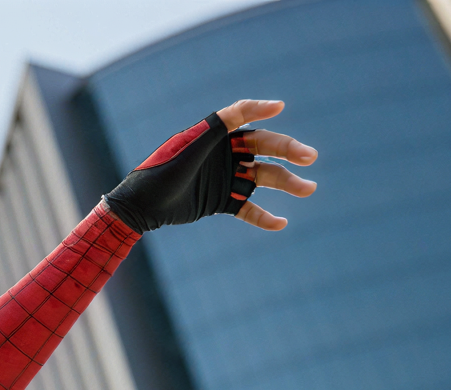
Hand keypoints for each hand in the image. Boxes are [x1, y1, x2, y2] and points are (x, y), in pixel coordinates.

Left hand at [103, 98, 316, 233]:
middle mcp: (224, 154)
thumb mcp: (194, 143)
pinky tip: (281, 223)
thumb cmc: (165, 169)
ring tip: (308, 189)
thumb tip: (273, 106)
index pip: (247, 119)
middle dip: (288, 152)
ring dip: (286, 183)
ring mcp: (224, 178)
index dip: (262, 110)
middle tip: (310, 158)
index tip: (279, 108)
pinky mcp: (220, 202)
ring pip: (263, 178)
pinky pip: (247, 208)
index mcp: (216, 134)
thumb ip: (225, 121)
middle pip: (264, 149)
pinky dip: (263, 216)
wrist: (141, 207)